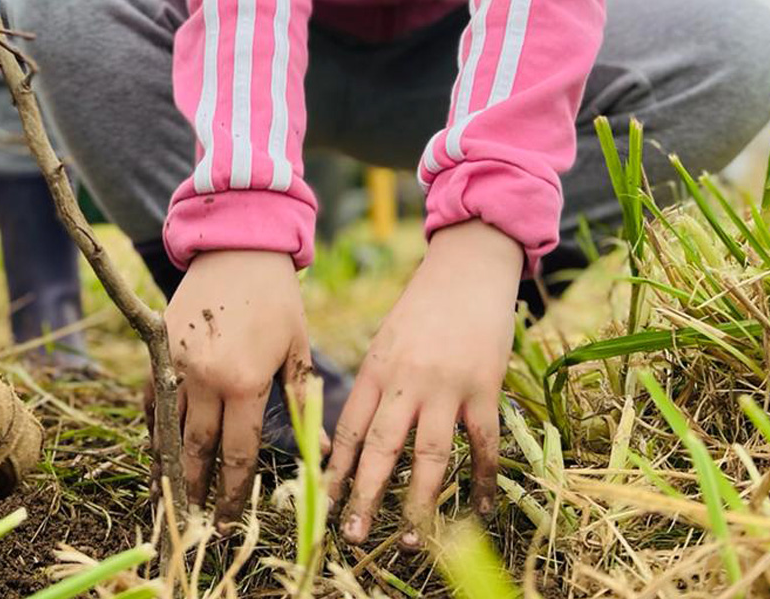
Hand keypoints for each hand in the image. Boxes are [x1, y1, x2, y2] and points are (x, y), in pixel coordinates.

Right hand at [162, 250, 315, 529]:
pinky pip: (151, 397)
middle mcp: (205, 378)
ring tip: (170, 494)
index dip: (233, 491)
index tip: (229, 517)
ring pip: (167, 427)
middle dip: (197, 488)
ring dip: (169, 463)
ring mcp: (176, 362)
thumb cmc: (277, 298)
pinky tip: (158, 443)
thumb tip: (320, 454)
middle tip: (197, 516)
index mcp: (245, 382)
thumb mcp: (296, 348)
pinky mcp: (158, 347)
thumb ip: (302, 402)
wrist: (237, 247)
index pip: (237, 453)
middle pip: (196, 450)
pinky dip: (153, 423)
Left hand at [328, 221, 522, 548]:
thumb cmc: (423, 306)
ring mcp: (447, 385)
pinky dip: (483, 479)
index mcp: (376, 367)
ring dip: (419, 500)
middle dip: (364, 494)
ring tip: (411, 540)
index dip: (335, 467)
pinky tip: (478, 508)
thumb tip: (360, 434)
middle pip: (381, 446)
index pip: (348, 426)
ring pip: (429, 454)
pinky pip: (483, 443)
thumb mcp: (386, 338)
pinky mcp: (484, 387)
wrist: (468, 269)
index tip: (324, 500)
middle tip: (353, 533)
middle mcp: (406, 379)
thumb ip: (377, 383)